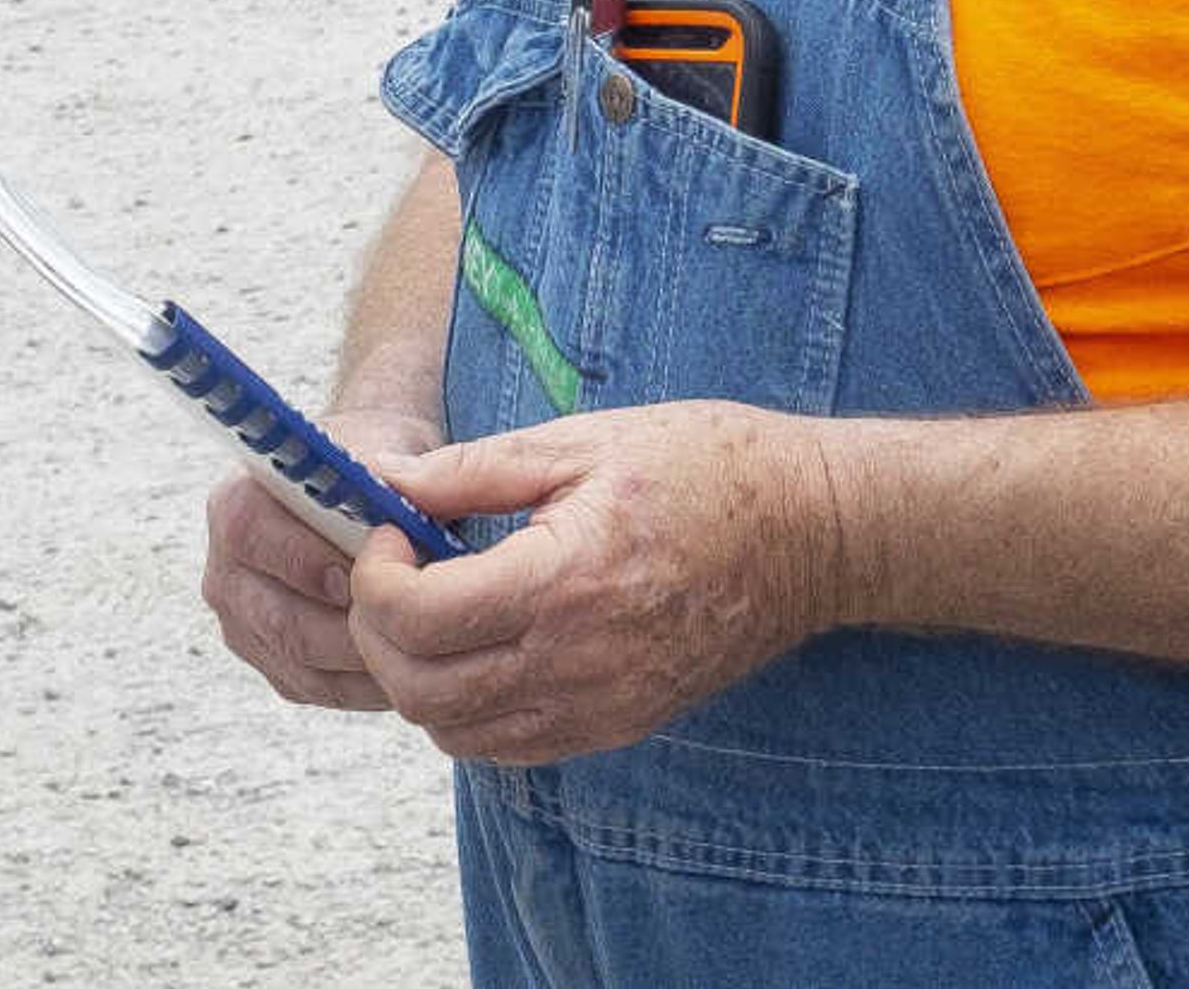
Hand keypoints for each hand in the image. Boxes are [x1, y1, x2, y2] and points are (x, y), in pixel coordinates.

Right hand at [202, 403, 442, 712]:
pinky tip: (413, 664)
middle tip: (419, 620)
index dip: (318, 558)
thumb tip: (402, 501)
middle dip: (358, 624)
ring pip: (304, 663)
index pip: (254, 536)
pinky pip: (319, 688)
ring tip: (426, 644)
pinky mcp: (274, 664)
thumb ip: (385, 474)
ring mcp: (245, 626)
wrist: (363, 497)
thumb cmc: (373, 473)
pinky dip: (367, 683)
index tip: (382, 569)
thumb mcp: (381, 454)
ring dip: (368, 659)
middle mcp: (227, 571)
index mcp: (238, 505)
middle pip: (284, 619)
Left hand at [354, 402, 843, 764]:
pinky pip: (508, 747)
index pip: (416, 617)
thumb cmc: (708, 468)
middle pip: (419, 689)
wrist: (814, 533)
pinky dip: (470, 709)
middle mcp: (576, 663)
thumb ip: (470, 470)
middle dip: (379, 630)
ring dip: (419, 676)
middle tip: (395, 571)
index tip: (388, 533)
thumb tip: (380, 480)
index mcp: (563, 580)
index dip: (374, 577)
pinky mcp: (619, 726)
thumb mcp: (586, 441)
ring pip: (454, 732)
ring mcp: (599, 708)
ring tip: (438, 607)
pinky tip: (487, 644)